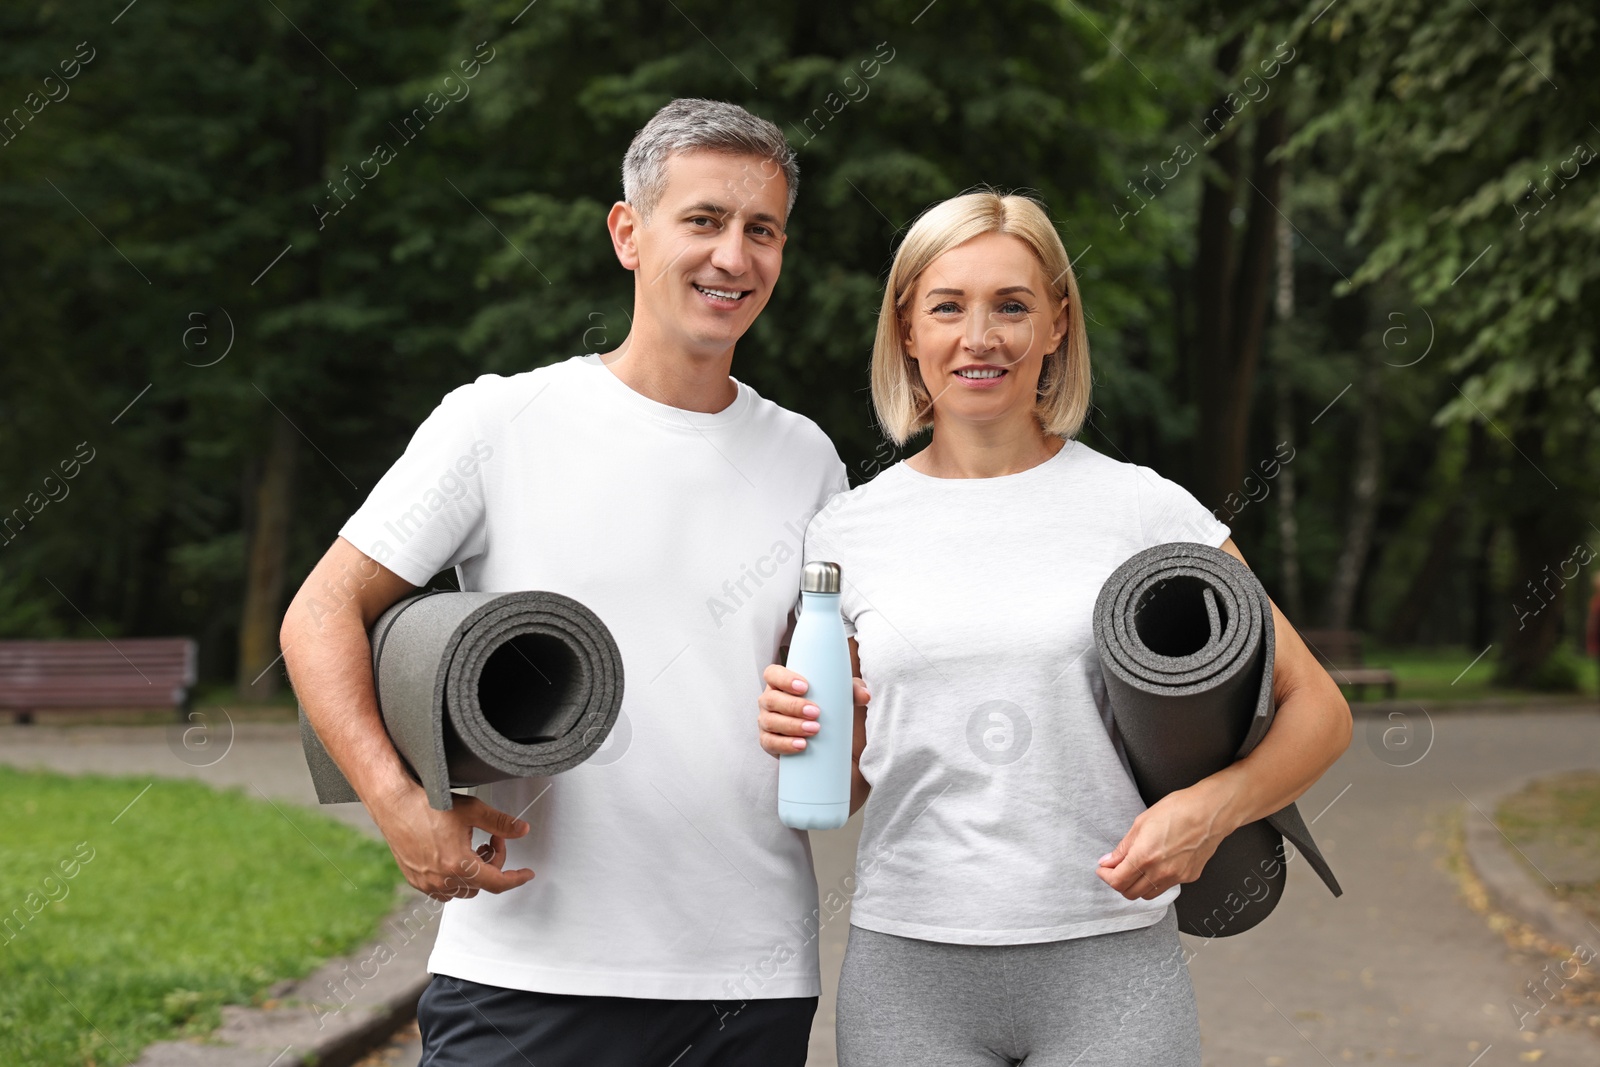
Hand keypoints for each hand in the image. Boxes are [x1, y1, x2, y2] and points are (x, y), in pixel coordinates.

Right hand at [367, 780, 535, 901]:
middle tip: (492, 840)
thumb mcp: (473, 810)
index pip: (497, 882)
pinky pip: (444, 890)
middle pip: (481, 884)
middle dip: (493, 863)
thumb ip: (501, 823)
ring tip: (474, 847)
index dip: (516, 878)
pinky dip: (456, 879)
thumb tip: (522, 830)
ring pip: (463, 889)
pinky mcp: (415, 880)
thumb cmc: (428, 805)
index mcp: (458, 864)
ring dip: (475, 873)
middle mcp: (441, 879)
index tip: (526, 874)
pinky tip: (455, 857)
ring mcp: (427, 883)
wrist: (395, 804)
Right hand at [758, 662, 869, 756]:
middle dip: (793, 706)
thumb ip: (853, 691)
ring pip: (769, 721)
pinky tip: (801, 745)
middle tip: (816, 712)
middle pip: (770, 699)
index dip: (784, 678)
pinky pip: (769, 743)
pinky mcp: (769, 743)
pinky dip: (785, 744)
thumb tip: (865, 695)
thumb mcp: (844, 699)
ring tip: (814, 729)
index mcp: (782, 684)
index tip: (805, 687)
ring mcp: (767, 722)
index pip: (773, 674)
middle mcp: (770, 701)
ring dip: (791, 725)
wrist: (834, 750)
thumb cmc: (833, 714)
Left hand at [1096, 786, 1230, 899]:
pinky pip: (1166, 886)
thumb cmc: (1178, 809)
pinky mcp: (1189, 877)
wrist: (1211, 812)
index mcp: (1144, 857)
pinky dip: (1156, 881)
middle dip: (1119, 883)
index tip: (1103, 869)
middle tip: (1116, 869)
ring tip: (1135, 869)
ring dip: (1137, 886)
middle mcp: (1160, 872)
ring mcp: (1176, 877)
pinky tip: (1157, 865)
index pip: (1117, 881)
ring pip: (1148, 894)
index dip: (1106, 877)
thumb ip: (1123, 847)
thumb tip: (1108, 861)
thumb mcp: (1141, 823)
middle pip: (1130, 893)